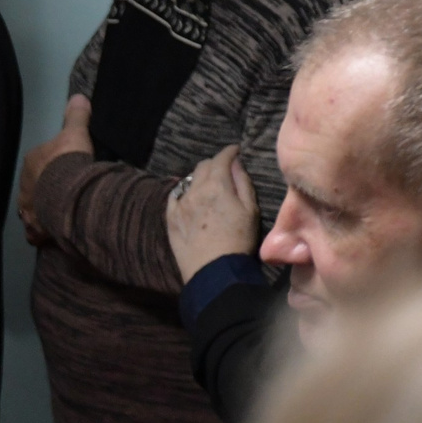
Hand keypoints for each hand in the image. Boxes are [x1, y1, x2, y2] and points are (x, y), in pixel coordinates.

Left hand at [18, 95, 93, 245]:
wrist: (69, 195)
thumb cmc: (69, 161)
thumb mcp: (76, 134)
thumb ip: (76, 116)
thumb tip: (78, 96)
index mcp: (31, 162)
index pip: (39, 160)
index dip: (52, 162)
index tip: (65, 165)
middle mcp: (23, 187)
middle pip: (34, 185)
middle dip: (44, 186)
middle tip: (63, 188)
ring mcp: (27, 209)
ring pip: (32, 207)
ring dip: (41, 208)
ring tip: (57, 210)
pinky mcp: (34, 229)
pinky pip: (36, 230)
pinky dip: (42, 230)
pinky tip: (52, 230)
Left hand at [166, 145, 259, 283]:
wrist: (214, 272)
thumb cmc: (239, 240)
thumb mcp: (251, 210)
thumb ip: (243, 182)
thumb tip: (236, 163)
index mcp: (217, 185)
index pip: (222, 158)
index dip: (230, 151)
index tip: (237, 150)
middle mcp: (195, 190)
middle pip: (203, 166)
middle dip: (215, 163)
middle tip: (225, 168)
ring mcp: (180, 204)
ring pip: (189, 180)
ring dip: (200, 177)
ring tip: (209, 184)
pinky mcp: (170, 218)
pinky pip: (175, 196)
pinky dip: (184, 191)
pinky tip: (190, 197)